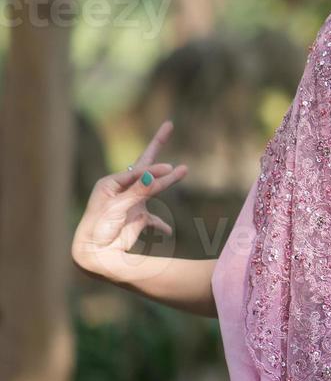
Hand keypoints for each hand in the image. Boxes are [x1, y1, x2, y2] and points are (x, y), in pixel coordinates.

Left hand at [72, 119, 187, 281]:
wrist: (95, 255)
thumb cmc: (99, 227)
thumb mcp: (118, 207)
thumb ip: (139, 191)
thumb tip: (155, 174)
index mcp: (111, 184)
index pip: (139, 170)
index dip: (155, 169)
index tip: (171, 169)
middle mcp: (122, 190)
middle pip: (145, 166)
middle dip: (157, 146)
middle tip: (168, 126)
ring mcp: (131, 204)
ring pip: (154, 189)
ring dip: (167, 181)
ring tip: (185, 170)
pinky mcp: (137, 219)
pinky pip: (154, 218)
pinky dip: (162, 224)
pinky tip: (167, 231)